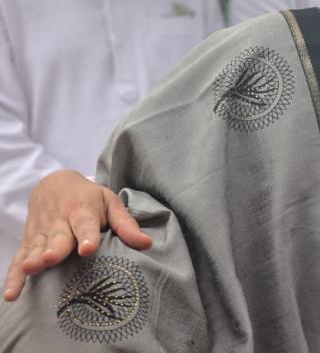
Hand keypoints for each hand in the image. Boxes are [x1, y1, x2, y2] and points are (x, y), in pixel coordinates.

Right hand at [3, 170, 151, 301]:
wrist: (54, 184)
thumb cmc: (89, 198)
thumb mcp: (110, 203)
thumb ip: (126, 225)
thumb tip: (147, 244)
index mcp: (81, 209)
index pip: (85, 223)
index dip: (86, 236)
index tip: (87, 249)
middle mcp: (58, 221)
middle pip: (57, 237)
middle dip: (55, 248)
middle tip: (52, 259)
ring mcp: (40, 232)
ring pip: (36, 248)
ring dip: (33, 260)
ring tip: (32, 270)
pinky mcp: (28, 242)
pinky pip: (19, 260)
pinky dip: (14, 276)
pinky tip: (11, 294)